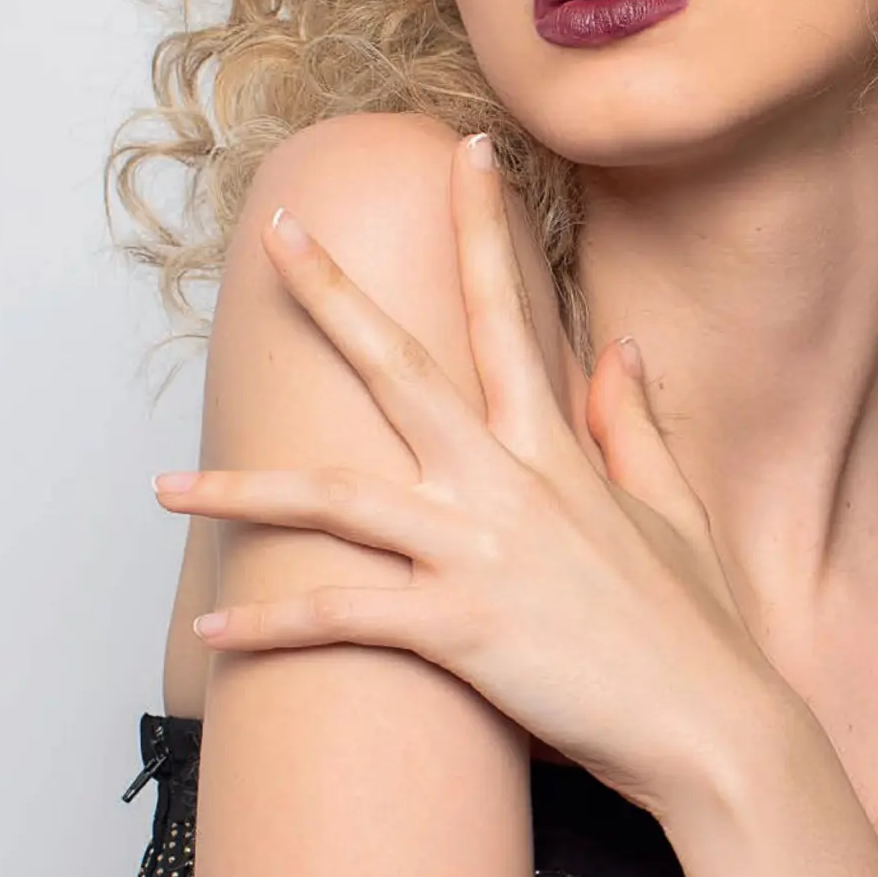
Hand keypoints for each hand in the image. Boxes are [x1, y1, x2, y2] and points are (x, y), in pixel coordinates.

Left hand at [152, 134, 810, 818]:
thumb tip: (618, 348)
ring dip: (239, 490)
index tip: (463, 150)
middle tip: (277, 236)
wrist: (713, 726)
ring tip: (164, 487)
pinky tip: (213, 632)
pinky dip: (272, 625)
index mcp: (555, 451)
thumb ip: (631, 424)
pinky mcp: (461, 630)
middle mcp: (507, 485)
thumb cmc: (694, 628)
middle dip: (331, 296)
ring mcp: (479, 554)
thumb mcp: (671, 509)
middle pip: (400, 368)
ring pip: (333, 499)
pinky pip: (342, 617)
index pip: (509, 313)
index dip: (482, 225)